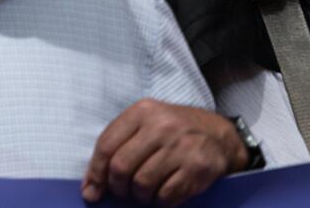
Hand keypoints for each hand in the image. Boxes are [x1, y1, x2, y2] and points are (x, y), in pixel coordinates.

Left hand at [81, 99, 245, 204]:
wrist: (218, 136)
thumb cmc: (173, 133)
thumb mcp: (145, 125)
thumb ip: (117, 149)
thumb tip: (90, 190)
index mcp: (143, 111)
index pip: (106, 145)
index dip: (95, 174)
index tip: (93, 191)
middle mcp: (162, 125)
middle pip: (121, 168)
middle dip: (118, 188)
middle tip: (125, 191)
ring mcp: (181, 146)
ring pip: (142, 185)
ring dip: (141, 196)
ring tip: (147, 190)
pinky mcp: (197, 167)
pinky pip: (165, 197)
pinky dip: (161, 201)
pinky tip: (166, 190)